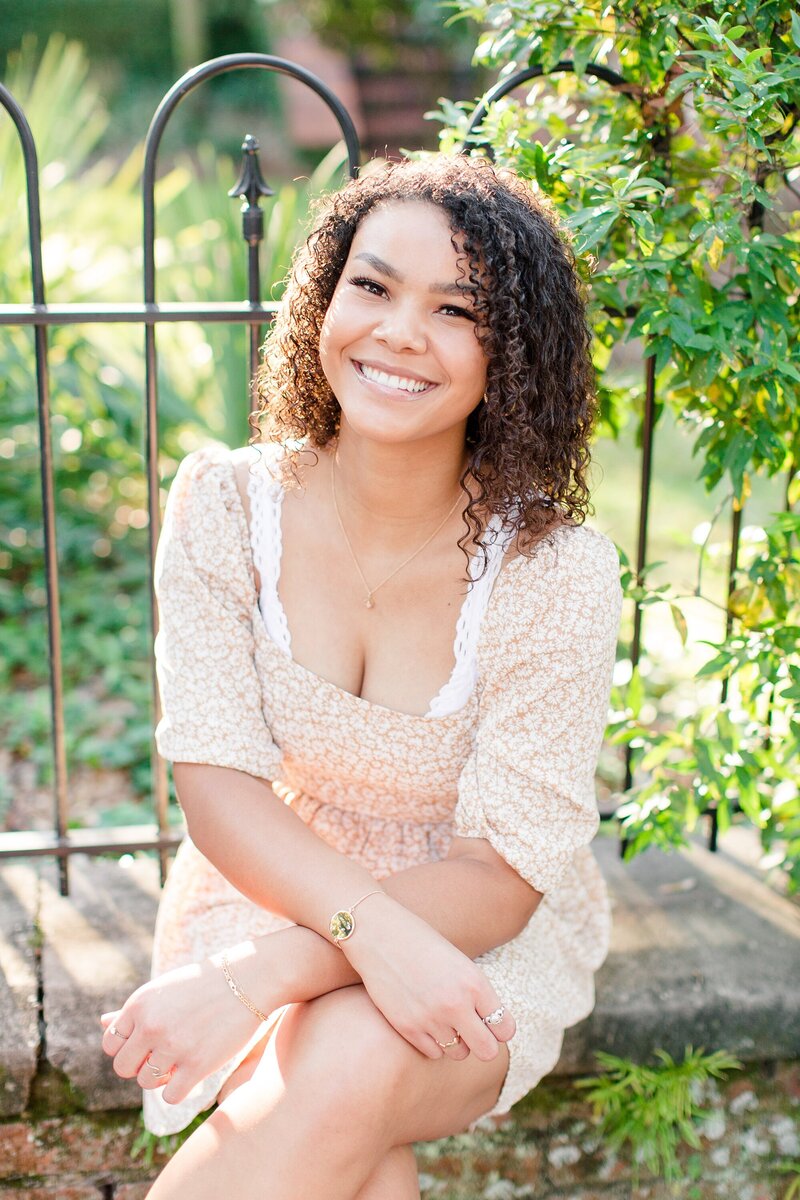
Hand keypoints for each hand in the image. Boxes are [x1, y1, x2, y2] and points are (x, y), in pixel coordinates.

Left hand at [100, 941, 277, 1104]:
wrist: (248, 979)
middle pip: (124, 1068)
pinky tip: (191, 1072)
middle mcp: (151, 1026)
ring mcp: (173, 1046)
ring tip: (180, 1060)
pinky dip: (178, 1089)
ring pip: (146, 1082)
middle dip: (140, 1066)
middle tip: (163, 1055)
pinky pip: (169, 1096)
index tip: (147, 1042)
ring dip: (161, 1077)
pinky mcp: (197, 1065)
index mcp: (139, 1004)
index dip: (128, 1047)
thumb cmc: (202, 984)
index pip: (111, 1044)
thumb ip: (132, 1011)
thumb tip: (102, 1023)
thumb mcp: (163, 991)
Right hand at [342, 894, 515, 1062]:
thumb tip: (490, 1027)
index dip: (500, 1029)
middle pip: (487, 1051)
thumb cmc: (422, 944)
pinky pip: (433, 1052)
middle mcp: (456, 1004)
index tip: (492, 1023)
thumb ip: (476, 993)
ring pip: (459, 1053)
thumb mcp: (458, 962)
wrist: (379, 935)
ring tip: (444, 1019)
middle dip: (483, 1043)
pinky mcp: (407, 1028)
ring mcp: (431, 1018)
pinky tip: (425, 1020)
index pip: (505, 1028)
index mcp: (474, 983)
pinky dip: (432, 1042)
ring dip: (456, 1041)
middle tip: (473, 1031)